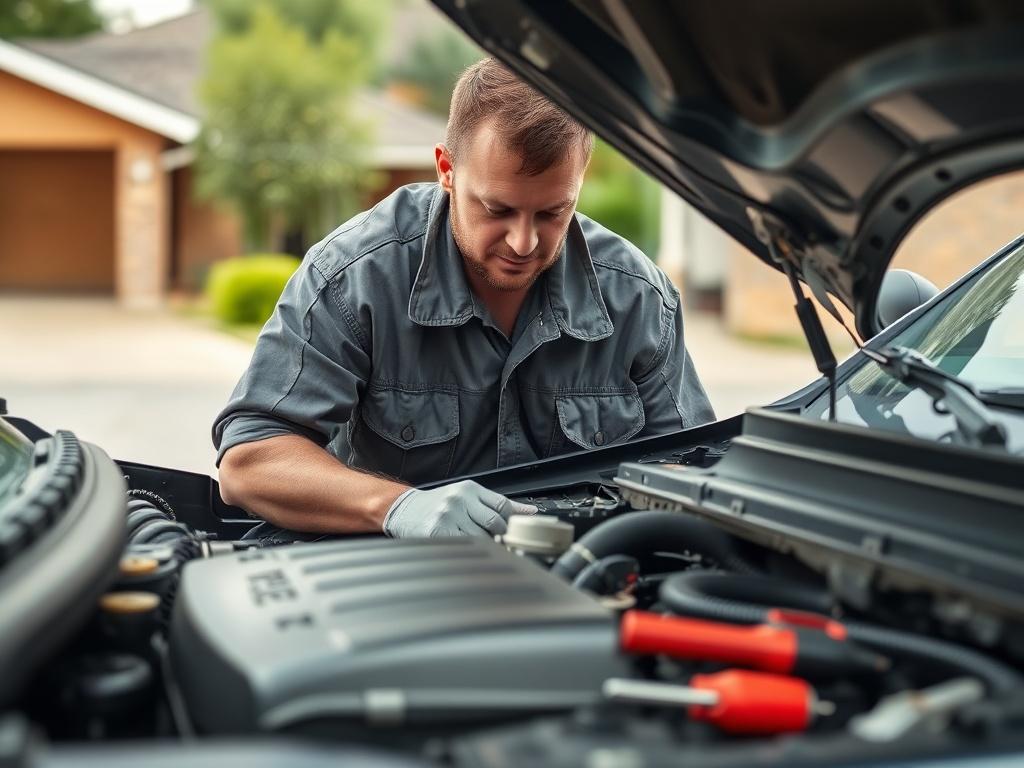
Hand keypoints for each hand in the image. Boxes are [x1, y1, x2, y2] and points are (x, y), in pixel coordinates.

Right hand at [382, 480, 537, 537]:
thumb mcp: (467, 497)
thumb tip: (530, 511)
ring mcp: (448, 515)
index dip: (515, 520)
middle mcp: (459, 500)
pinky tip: (469, 552)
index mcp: (469, 489)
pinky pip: (463, 545)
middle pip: (495, 522)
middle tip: (500, 544)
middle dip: (500, 536)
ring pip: (481, 537)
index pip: (502, 505)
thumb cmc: (438, 505)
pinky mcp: (437, 531)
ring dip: (486, 546)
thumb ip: (496, 504)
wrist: (404, 510)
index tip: (520, 531)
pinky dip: (471, 552)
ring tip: (481, 548)